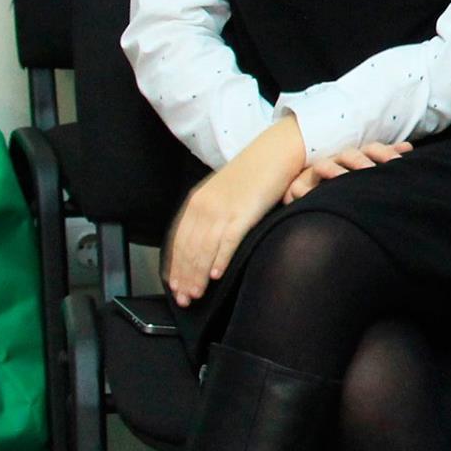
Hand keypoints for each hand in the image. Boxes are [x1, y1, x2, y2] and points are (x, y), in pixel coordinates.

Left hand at [163, 117, 305, 306]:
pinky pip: (228, 240)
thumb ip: (213, 214)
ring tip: (197, 294)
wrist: (275, 152)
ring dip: (198, 275)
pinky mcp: (244, 212)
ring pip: (204, 249)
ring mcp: (224, 209)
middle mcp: (205, 206)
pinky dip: (220, 259)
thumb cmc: (254, 174)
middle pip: (189, 248)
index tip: (175, 286)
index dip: (176, 266)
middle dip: (185, 276)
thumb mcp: (225, 193)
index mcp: (197, 202)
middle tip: (184, 298)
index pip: (179, 241)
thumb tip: (207, 242)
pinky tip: (217, 274)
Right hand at [283, 140, 411, 203]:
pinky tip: (305, 195)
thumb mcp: (366, 167)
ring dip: (332, 170)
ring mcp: (317, 172)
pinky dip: (300, 191)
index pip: (372, 149)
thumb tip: (408, 147)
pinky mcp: (300, 187)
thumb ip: (386, 157)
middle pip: (350, 155)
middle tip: (371, 171)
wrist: (312, 188)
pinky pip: (298, 188)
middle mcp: (337, 161)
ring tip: (342, 178)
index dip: (385, 153)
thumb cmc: (346, 178)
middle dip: (361, 161)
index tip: (399, 161)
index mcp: (357, 157)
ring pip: (324, 166)